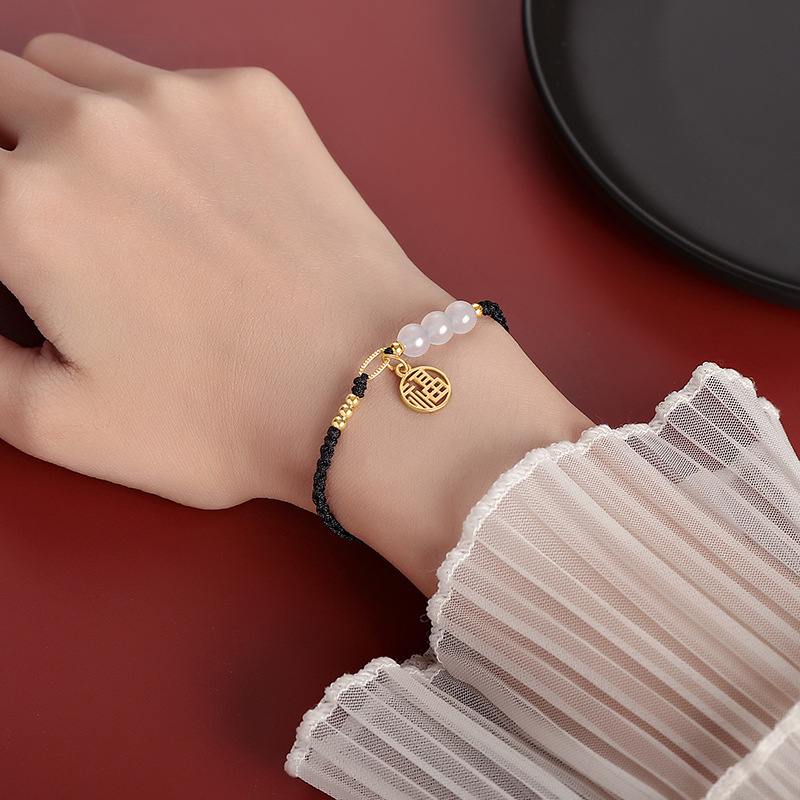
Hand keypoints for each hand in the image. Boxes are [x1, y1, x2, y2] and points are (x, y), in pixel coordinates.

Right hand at [0, 35, 590, 593]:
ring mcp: (182, 102)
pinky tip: (200, 190)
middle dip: (3, 149)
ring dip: (61, 114)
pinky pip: (169, 81)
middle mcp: (94, 130)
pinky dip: (157, 119)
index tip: (17, 255)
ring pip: (70, 66)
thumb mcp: (62, 422)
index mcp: (25, 211)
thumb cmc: (228, 419)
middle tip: (41, 212)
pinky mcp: (255, 100)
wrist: (366, 386)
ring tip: (107, 193)